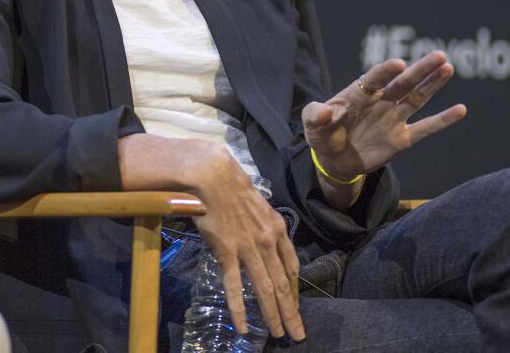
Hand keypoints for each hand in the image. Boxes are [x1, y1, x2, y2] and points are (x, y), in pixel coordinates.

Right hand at [192, 147, 304, 341]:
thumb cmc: (231, 183)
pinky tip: (243, 326)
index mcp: (277, 228)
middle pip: (282, 284)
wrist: (212, 174)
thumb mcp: (257, 202)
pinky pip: (235, 287)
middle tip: (296, 334)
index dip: (294, 289)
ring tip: (278, 334)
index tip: (295, 305)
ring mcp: (249, 249)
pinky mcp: (228, 252)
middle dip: (291, 312)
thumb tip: (259, 234)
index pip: (291, 266)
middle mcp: (268, 241)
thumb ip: (262, 222)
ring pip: (265, 289)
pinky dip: (240, 309)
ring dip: (273, 315)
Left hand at [302, 50, 466, 181]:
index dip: (385, 72)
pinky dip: (442, 120)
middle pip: (403, 83)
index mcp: (359, 93)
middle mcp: (380, 101)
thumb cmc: (322, 135)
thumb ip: (316, 115)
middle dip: (420, 70)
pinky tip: (460, 110)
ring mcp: (393, 118)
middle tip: (439, 55)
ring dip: (433, 85)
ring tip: (447, 68)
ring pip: (417, 99)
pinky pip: (425, 128)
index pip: (375, 79)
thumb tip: (323, 112)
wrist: (334, 160)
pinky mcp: (402, 138)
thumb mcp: (312, 125)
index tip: (399, 63)